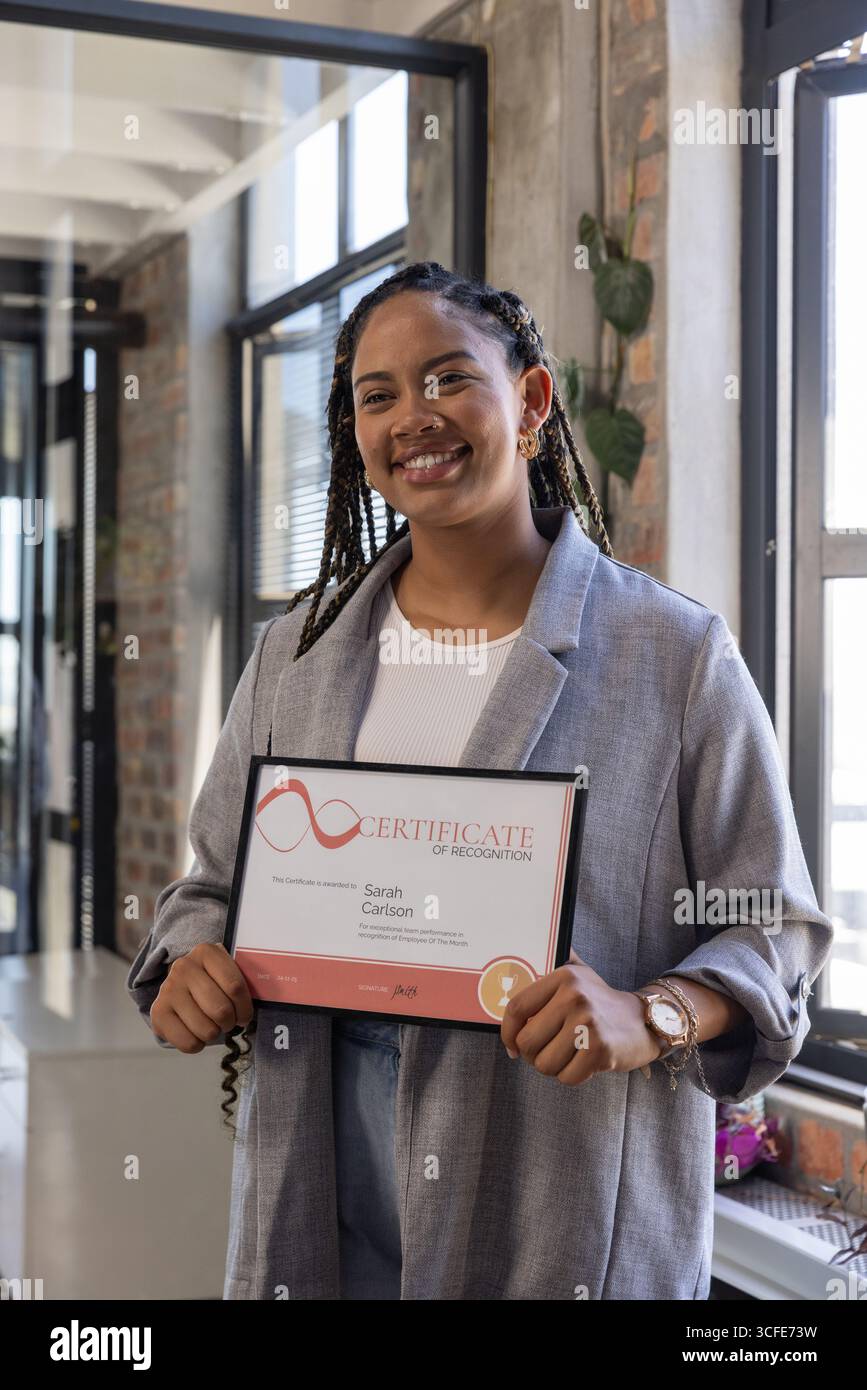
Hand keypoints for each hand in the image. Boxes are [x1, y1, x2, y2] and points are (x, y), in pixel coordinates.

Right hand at [150, 942, 253, 1052]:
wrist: (179, 987)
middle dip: (230, 1022)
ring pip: (206, 1029)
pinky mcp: (158, 1012)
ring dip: (214, 1033)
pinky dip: (197, 1045)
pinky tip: (195, 1031)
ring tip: (211, 1024)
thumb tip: (273, 997)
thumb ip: (244, 983)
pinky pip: (188, 1043)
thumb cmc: (213, 982)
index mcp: (206, 952)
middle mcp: (184, 967)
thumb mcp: (228, 973)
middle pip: (221, 1010)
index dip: (245, 1008)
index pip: (235, 987)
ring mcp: (168, 989)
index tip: (244, 1014)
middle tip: (228, 1021)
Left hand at [499, 948, 659, 1084]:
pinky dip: (572, 1076)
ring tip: (569, 1054)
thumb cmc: (600, 1002)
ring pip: (544, 1064)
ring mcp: (588, 1022)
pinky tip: (584, 1062)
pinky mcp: (600, 1049)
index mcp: (563, 976)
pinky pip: (567, 1077)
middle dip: (532, 1055)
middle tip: (547, 1051)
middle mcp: (574, 996)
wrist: (644, 1022)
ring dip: (553, 1067)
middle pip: (527, 1041)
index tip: (512, 1045)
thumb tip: (514, 960)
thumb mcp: (578, 973)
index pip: (517, 1008)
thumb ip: (551, 961)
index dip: (508, 1032)